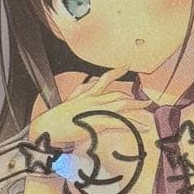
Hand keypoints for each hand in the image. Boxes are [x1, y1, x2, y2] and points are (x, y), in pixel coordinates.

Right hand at [28, 68, 151, 151]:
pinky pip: (120, 122)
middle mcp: (93, 100)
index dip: (116, 72)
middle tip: (146, 102)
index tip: (126, 65)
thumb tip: (91, 83)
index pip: (104, 79)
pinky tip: (142, 128)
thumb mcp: (69, 102)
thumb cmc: (55, 119)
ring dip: (137, 110)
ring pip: (122, 106)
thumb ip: (80, 91)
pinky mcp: (97, 122)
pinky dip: (133, 124)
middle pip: (118, 95)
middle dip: (133, 99)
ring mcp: (96, 110)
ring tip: (147, 114)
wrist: (46, 127)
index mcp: (86, 95)